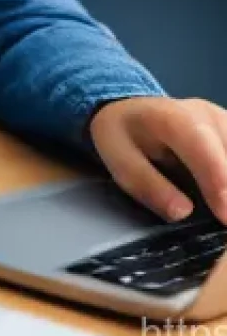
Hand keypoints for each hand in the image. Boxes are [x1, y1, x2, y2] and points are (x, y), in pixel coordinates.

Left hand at [90, 97, 226, 223]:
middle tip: (219, 224)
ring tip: (218, 211)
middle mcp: (209, 116)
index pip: (204, 149)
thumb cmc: (124, 135)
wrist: (133, 111)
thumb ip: (147, 185)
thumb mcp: (119, 159)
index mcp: (173, 118)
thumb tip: (183, 213)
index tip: (225, 217)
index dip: (218, 184)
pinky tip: (220, 200)